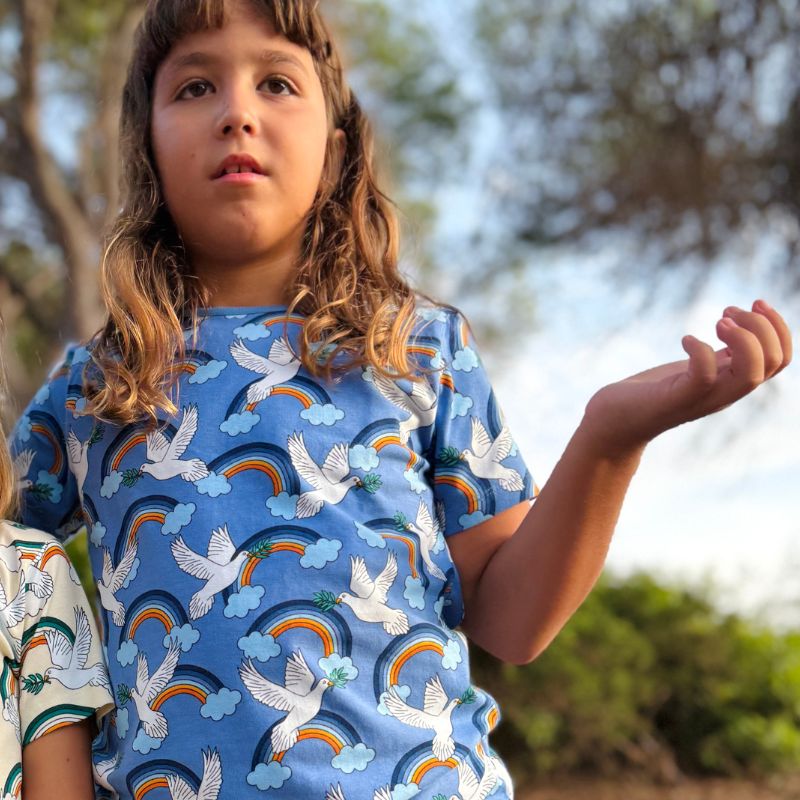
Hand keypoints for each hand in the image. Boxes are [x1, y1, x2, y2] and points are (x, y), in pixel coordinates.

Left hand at [581, 300, 791, 458]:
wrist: (611, 425)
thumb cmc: (648, 394)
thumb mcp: (693, 368)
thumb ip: (717, 355)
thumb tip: (736, 327)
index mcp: (731, 382)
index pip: (781, 359)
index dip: (779, 327)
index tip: (754, 302)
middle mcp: (723, 392)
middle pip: (773, 363)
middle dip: (762, 326)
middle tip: (725, 313)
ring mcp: (702, 398)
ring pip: (750, 375)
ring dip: (743, 340)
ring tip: (717, 322)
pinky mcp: (675, 399)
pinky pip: (703, 377)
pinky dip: (700, 351)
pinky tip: (685, 339)